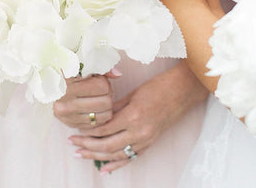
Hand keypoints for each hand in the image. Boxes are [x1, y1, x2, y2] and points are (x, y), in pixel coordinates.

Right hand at [53, 68, 121, 128]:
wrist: (47, 83)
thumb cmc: (68, 71)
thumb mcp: (82, 64)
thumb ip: (101, 68)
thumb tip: (118, 75)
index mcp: (68, 82)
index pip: (102, 87)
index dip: (104, 82)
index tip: (99, 80)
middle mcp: (66, 100)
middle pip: (105, 103)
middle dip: (107, 95)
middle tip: (101, 90)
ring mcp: (67, 114)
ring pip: (103, 116)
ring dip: (105, 107)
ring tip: (98, 98)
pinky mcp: (69, 123)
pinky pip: (95, 125)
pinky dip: (99, 116)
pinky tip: (93, 107)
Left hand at [69, 62, 207, 173]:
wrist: (183, 92)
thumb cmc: (158, 87)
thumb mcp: (133, 93)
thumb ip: (115, 106)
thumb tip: (98, 114)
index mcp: (132, 116)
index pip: (104, 129)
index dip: (87, 130)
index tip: (75, 129)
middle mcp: (138, 132)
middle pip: (107, 145)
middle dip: (87, 145)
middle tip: (72, 143)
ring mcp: (145, 140)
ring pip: (116, 154)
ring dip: (97, 156)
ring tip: (81, 154)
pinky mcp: (150, 143)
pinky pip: (130, 158)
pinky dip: (116, 164)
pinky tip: (104, 168)